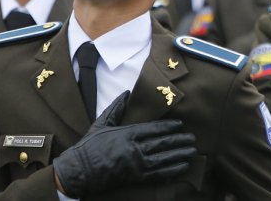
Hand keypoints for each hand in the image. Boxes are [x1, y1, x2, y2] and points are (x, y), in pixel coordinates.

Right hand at [53, 91, 195, 196]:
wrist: (77, 171)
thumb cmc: (88, 146)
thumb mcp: (101, 124)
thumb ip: (116, 108)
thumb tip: (127, 93)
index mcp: (127, 133)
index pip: (154, 128)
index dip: (169, 127)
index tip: (181, 124)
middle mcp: (134, 148)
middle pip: (162, 143)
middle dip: (179, 140)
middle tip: (193, 138)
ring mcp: (135, 164)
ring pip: (164, 158)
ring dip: (180, 154)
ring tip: (193, 151)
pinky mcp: (135, 177)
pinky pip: (158, 173)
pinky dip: (172, 170)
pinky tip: (183, 166)